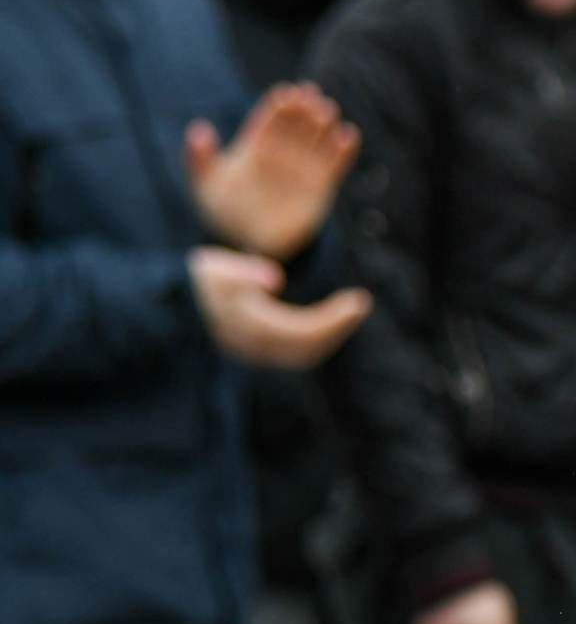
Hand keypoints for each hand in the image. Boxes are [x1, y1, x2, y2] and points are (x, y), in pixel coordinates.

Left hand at [187, 83, 359, 260]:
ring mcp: (303, 168)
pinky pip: (336, 165)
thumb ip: (200, 158)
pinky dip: (344, 151)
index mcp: (255, 145)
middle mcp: (282, 152)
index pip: (271, 118)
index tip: (287, 93)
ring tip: (328, 110)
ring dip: (325, 123)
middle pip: (297, 122)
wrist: (250, 244)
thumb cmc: (225, 212)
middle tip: (312, 95)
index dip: (280, 104)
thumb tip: (198, 128)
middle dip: (305, 107)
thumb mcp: (206, 185)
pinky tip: (348, 135)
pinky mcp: (321, 186)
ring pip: (318, 138)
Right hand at [189, 248, 372, 369]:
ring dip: (329, 333)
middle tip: (361, 302)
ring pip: (301, 353)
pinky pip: (294, 350)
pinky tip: (332, 318)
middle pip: (305, 348)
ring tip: (352, 308)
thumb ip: (239, 273)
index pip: (299, 332)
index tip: (359, 300)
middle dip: (336, 327)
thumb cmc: (195, 283)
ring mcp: (254, 351)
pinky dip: (316, 336)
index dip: (331, 321)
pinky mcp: (257, 348)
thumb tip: (273, 278)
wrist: (167, 306)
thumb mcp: (211, 271)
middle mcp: (253, 347)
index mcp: (247, 328)